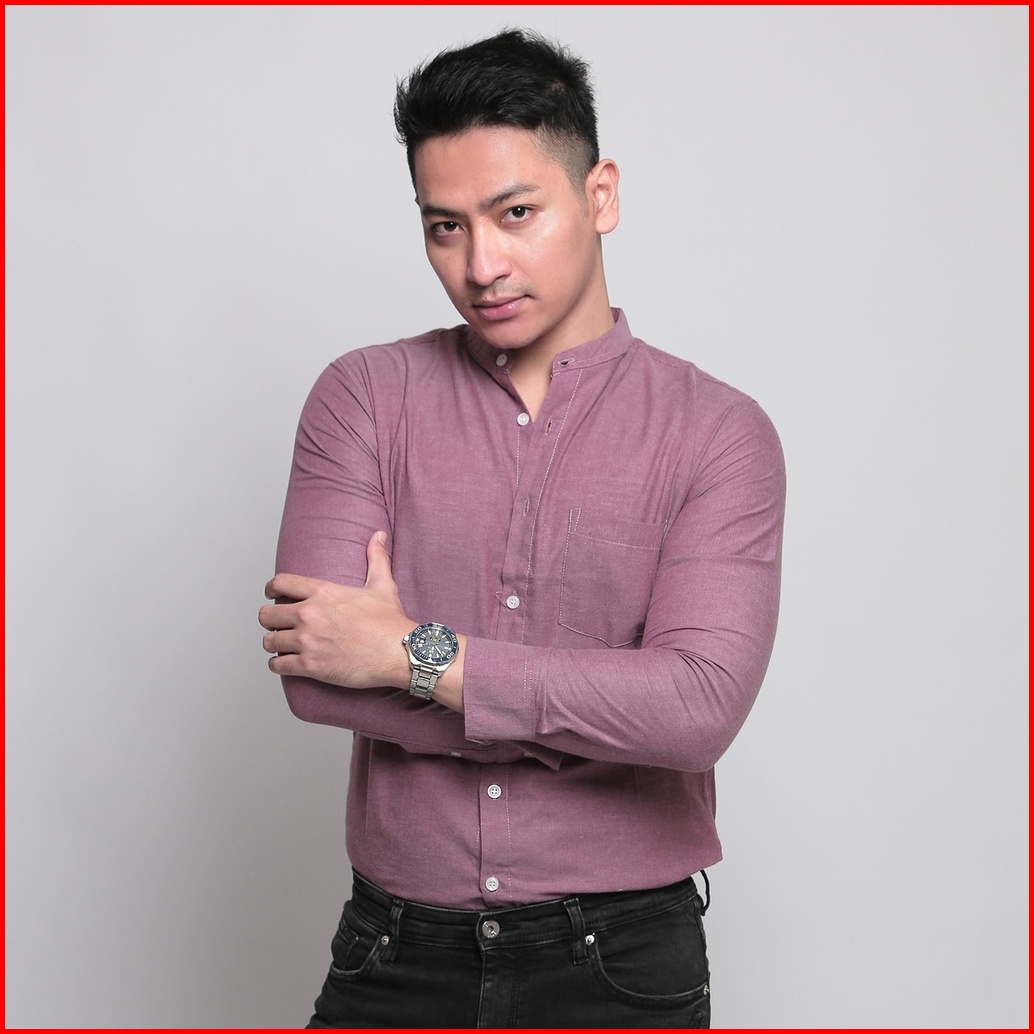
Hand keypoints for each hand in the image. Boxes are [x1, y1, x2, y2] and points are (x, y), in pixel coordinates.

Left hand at [258, 531, 411, 688]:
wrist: (398, 653)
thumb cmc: (390, 623)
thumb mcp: (382, 585)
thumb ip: (375, 558)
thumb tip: (378, 536)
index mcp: (323, 593)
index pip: (280, 583)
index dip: (271, 589)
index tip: (271, 595)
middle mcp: (309, 615)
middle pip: (266, 614)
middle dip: (270, 619)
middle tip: (277, 624)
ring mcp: (307, 641)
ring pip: (269, 641)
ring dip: (273, 643)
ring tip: (282, 645)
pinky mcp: (309, 666)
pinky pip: (277, 665)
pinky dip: (278, 665)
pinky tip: (285, 663)